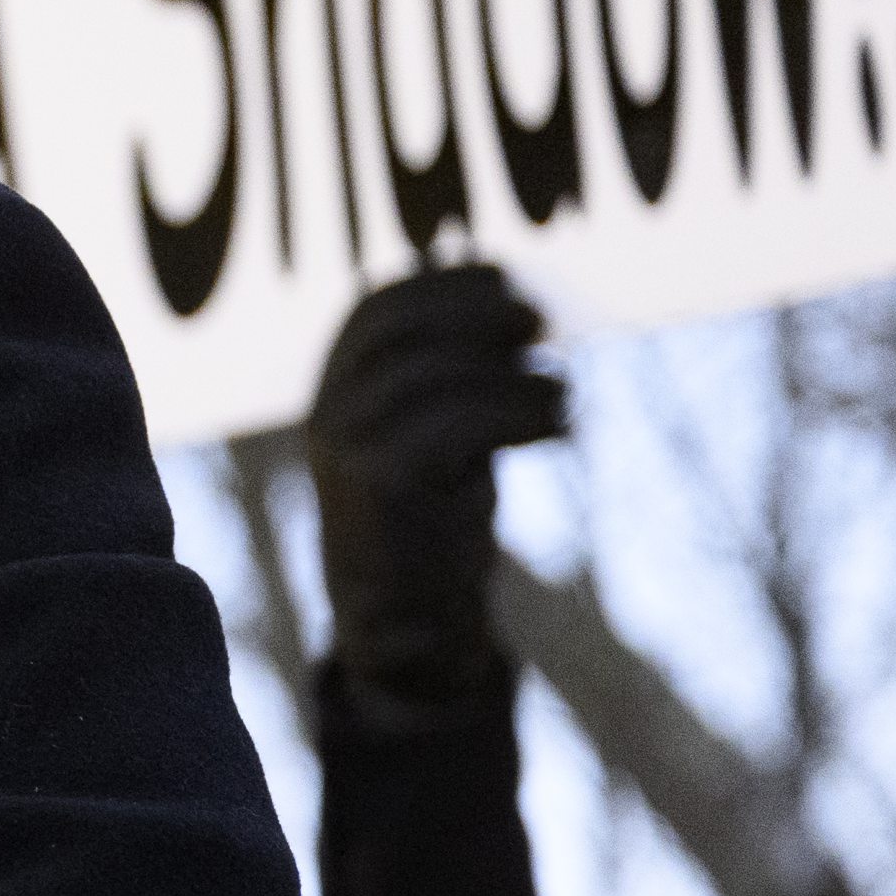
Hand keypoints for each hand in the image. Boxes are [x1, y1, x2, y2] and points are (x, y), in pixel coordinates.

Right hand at [302, 262, 561, 718]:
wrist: (405, 618)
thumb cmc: (432, 514)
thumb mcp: (437, 428)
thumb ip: (456, 370)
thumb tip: (513, 297)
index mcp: (335, 389)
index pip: (377, 307)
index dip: (445, 282)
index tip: (510, 277)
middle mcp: (329, 412)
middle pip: (399, 330)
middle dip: (476, 311)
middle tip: (544, 320)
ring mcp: (347, 449)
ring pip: (431, 376)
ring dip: (512, 374)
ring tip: (566, 393)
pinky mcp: (381, 487)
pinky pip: (456, 425)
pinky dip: (523, 413)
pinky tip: (563, 426)